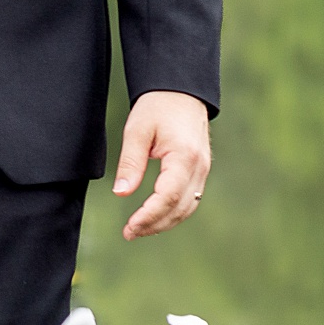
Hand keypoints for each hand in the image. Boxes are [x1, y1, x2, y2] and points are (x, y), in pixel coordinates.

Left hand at [113, 90, 210, 239]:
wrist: (180, 91)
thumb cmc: (157, 106)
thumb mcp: (137, 130)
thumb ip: (130, 163)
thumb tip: (121, 193)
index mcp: (184, 157)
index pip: (167, 197)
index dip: (148, 216)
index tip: (130, 227)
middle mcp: (199, 167)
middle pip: (179, 208)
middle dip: (155, 225)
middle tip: (129, 233)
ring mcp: (203, 170)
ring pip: (187, 207)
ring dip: (164, 222)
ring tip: (139, 229)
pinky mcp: (200, 171)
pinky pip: (190, 199)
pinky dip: (173, 212)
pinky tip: (156, 216)